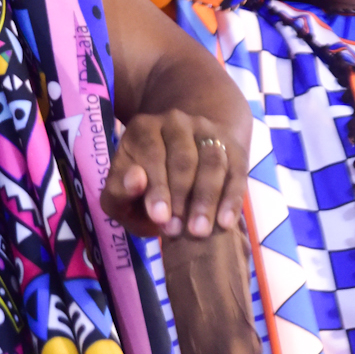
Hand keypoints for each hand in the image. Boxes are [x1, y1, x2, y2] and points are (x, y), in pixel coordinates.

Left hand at [100, 111, 242, 238]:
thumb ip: (119, 189)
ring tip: (201, 231)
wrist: (179, 160)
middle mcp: (176, 122)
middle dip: (182, 197)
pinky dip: (231, 199)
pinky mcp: (232, 147)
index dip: (156, 187)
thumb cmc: (144, 183)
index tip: (160, 217)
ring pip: (212, 162)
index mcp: (143, 127)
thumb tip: (136, 180)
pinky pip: (236, 172)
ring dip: (207, 199)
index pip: (151, 153)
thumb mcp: (121, 190)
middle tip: (181, 230)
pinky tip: (225, 223)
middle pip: (183, 158)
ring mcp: (207, 131)